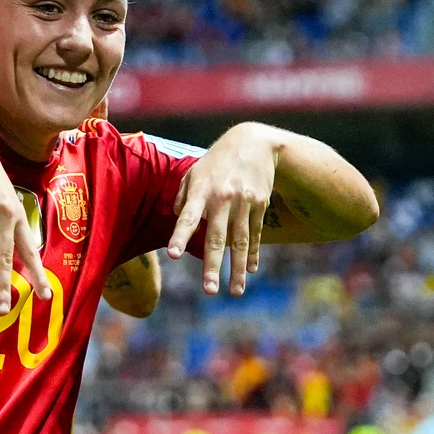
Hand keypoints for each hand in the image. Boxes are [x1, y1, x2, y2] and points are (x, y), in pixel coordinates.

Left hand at [167, 124, 277, 295]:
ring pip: (240, 241)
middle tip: (209, 290)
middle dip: (212, 266)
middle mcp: (223, 198)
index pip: (188, 217)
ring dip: (237, 268)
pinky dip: (253, 253)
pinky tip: (250, 270)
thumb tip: (177, 219)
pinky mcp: (260, 205)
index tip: (173, 255)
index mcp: (201, 190)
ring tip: (235, 291)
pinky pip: (256, 234)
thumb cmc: (216, 161)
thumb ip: (182, 196)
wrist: (254, 143)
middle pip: (216, 237)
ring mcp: (244, 203)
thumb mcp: (194, 172)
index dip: (180, 236)